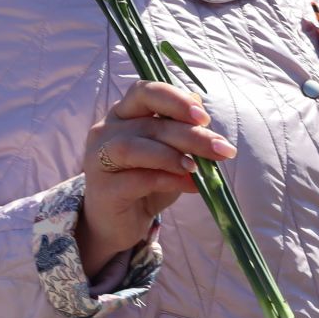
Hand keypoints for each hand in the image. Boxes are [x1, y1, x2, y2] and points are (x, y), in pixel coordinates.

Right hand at [75, 80, 235, 274]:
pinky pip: (135, 178)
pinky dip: (167, 179)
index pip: (145, 92)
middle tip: (221, 148)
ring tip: (197, 168)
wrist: (120, 226)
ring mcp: (98, 159)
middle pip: (149, 122)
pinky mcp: (102, 189)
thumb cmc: (147, 183)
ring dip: (172, 155)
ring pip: (134, 146)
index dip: (175, 100)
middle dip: (189, 134)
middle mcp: (106, 130)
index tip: (204, 118)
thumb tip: (202, 113)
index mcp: (123, 113)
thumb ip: (182, 131)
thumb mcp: (171, 154)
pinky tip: (189, 185)